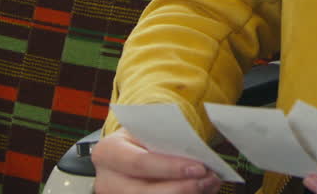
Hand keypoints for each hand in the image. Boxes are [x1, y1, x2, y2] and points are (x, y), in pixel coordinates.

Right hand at [91, 127, 221, 193]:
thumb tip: (197, 154)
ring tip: (208, 185)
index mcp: (108, 152)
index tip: (199, 168)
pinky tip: (200, 192)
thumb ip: (166, 140)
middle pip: (143, 192)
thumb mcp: (147, 130)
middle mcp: (107, 180)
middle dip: (180, 188)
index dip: (170, 168)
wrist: (128, 148)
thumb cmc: (140, 137)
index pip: (140, 163)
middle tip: (207, 180)